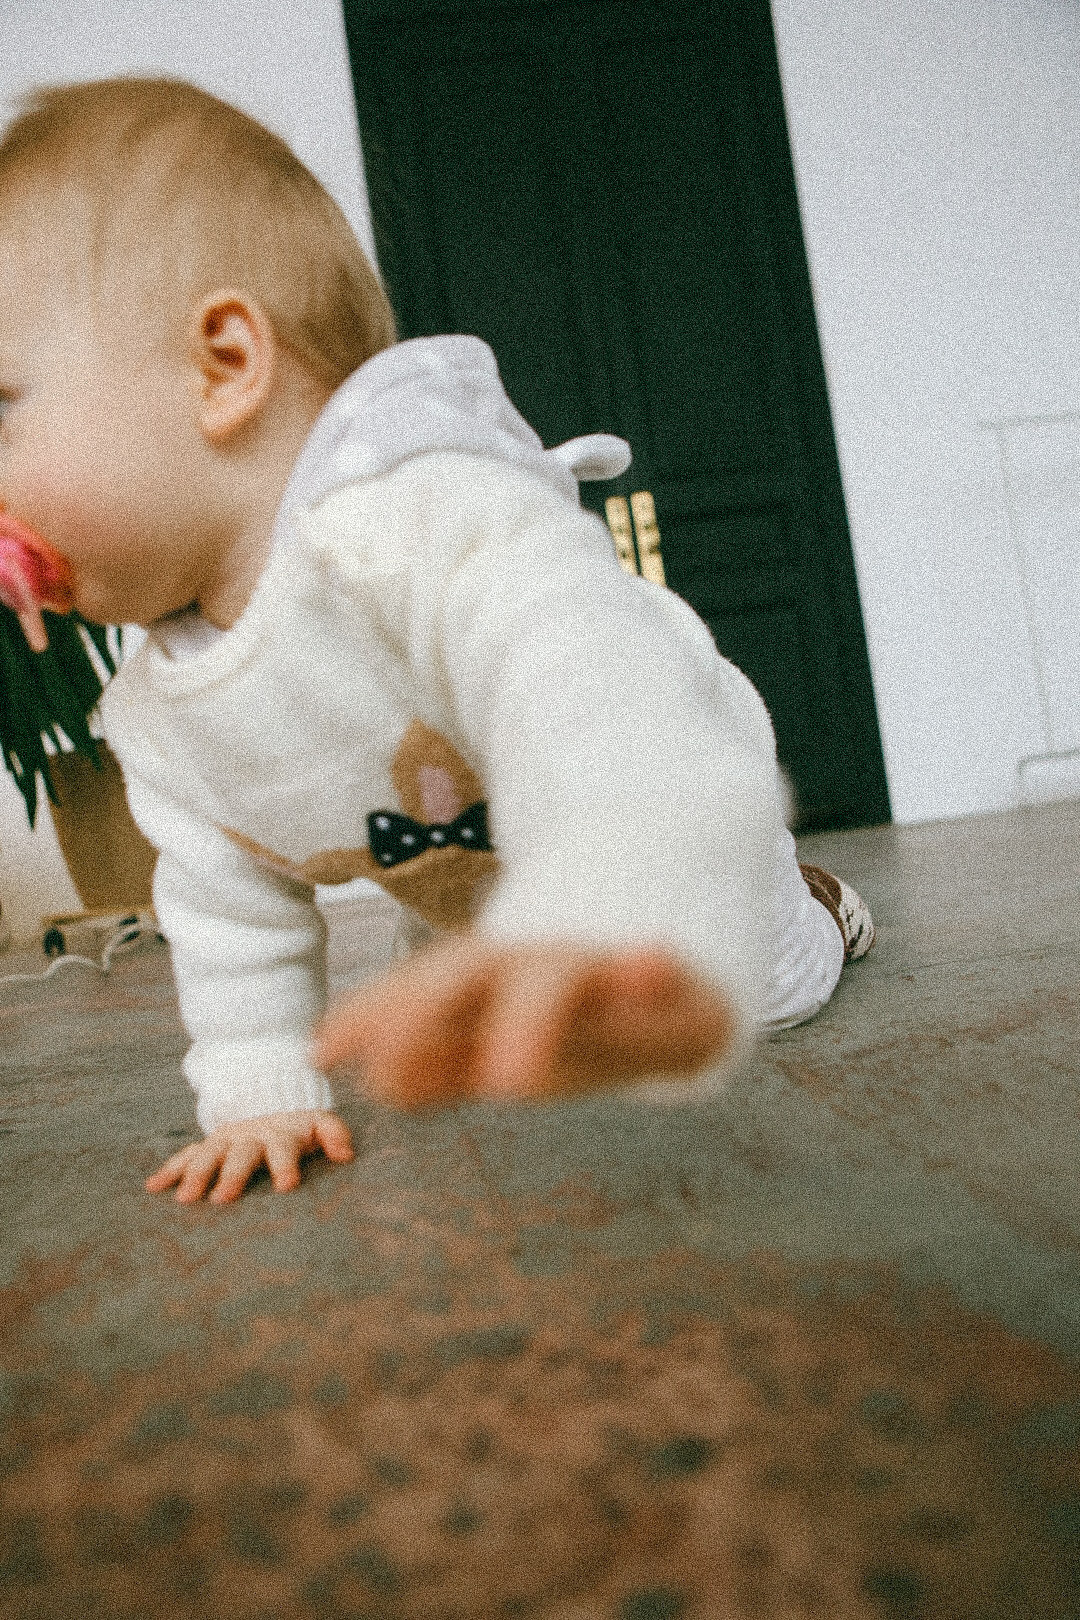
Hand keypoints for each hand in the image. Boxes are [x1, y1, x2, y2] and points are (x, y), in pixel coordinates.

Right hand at [145, 1109, 353, 1203]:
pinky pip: (186, 1155)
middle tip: (222, 1200)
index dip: (285, 1165)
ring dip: (195, 1174)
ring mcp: (226, 1140)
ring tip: (185, 1199)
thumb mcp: (320, 1124)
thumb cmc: (300, 1128)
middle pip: (240, 1154)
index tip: (287, 1186)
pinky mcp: (208, 1145)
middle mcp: (250, 1136)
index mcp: (280, 1134)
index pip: (283, 1148)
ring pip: (208, 1154)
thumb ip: (334, 1134)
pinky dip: (170, 1169)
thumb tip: (346, 1154)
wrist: (270, 1099)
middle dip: (231, 1175)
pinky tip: (153, 1187)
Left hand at [313, 936, 733, 1108]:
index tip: (323, 1049)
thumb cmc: (580, 1020)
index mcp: (496, 987)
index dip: (374, 1012)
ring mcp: (603, 975)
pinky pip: (664, 974)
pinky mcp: (673, 986)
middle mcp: (538, 971)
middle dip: (426, 1010)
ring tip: (507, 1080)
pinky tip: (650, 964)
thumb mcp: (505, 1040)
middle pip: (474, 973)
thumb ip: (438, 1062)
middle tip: (380, 1069)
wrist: (687, 985)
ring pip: (556, 978)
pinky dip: (650, 970)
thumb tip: (366, 1073)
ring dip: (531, 1016)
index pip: (422, 989)